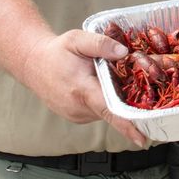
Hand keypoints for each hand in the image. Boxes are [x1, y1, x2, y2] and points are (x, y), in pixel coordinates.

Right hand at [18, 30, 147, 145]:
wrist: (33, 64)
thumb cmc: (57, 52)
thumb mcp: (77, 39)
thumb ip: (101, 44)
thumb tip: (124, 52)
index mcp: (81, 90)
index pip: (108, 110)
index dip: (127, 125)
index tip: (142, 139)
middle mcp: (79, 108)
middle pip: (114, 110)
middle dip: (131, 103)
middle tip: (146, 89)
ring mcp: (77, 115)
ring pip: (107, 111)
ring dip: (117, 100)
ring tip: (117, 80)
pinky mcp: (77, 117)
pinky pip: (99, 111)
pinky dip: (107, 102)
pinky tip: (105, 87)